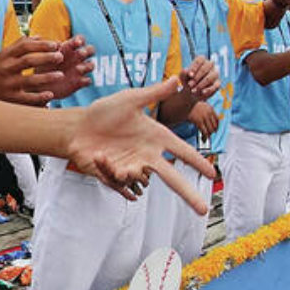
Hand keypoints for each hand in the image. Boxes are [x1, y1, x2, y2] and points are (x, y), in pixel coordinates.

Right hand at [0, 38, 71, 105]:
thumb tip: (40, 36)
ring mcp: (8, 84)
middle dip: (47, 58)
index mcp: (6, 55)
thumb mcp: (4, 54)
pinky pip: (27, 98)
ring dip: (47, 77)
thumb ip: (21, 44)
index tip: (56, 44)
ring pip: (30, 79)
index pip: (25, 45)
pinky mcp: (9, 98)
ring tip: (60, 75)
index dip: (42, 44)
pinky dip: (39, 97)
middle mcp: (6, 68)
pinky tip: (50, 95)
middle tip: (60, 57)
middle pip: (29, 60)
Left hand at [35, 35, 94, 100]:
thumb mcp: (43, 57)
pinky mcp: (79, 83)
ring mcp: (79, 70)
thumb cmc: (42, 67)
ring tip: (78, 69)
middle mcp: (76, 58)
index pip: (80, 39)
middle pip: (91, 50)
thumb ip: (50, 49)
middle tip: (80, 53)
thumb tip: (57, 43)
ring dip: (87, 66)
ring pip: (91, 65)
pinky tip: (79, 81)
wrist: (40, 86)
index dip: (80, 40)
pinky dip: (86, 80)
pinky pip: (88, 80)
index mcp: (68, 49)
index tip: (77, 43)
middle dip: (88, 51)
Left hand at [69, 77, 216, 213]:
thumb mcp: (129, 99)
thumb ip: (154, 93)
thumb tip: (178, 79)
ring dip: (125, 172)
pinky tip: (100, 158)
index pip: (182, 151)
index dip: (197, 162)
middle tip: (203, 210)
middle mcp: (147, 156)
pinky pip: (119, 182)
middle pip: (173, 179)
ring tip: (105, 153)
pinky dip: (108, 170)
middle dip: (188, 194)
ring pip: (139, 180)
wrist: (76, 128)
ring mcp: (132, 168)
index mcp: (155, 138)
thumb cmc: (103, 112)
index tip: (212, 174)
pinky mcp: (117, 177)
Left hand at [182, 56, 219, 100]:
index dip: (194, 67)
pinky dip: (208, 89)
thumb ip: (183, 73)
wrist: (191, 91)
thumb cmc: (187, 80)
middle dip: (196, 78)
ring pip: (210, 78)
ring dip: (201, 84)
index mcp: (201, 60)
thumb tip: (186, 71)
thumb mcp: (182, 77)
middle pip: (204, 69)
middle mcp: (210, 65)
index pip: (200, 60)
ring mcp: (215, 74)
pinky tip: (202, 92)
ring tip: (193, 91)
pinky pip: (215, 86)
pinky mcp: (217, 83)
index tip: (190, 75)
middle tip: (189, 85)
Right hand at [189, 101, 218, 137]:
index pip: (217, 119)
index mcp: (210, 108)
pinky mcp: (199, 121)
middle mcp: (209, 113)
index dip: (217, 126)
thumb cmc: (190, 104)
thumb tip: (207, 121)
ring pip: (210, 130)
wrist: (184, 102)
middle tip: (209, 135)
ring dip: (208, 135)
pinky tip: (203, 138)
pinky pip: (204, 131)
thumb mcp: (201, 105)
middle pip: (214, 126)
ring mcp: (204, 117)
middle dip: (212, 131)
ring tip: (205, 138)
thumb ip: (206, 111)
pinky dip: (204, 136)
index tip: (215, 130)